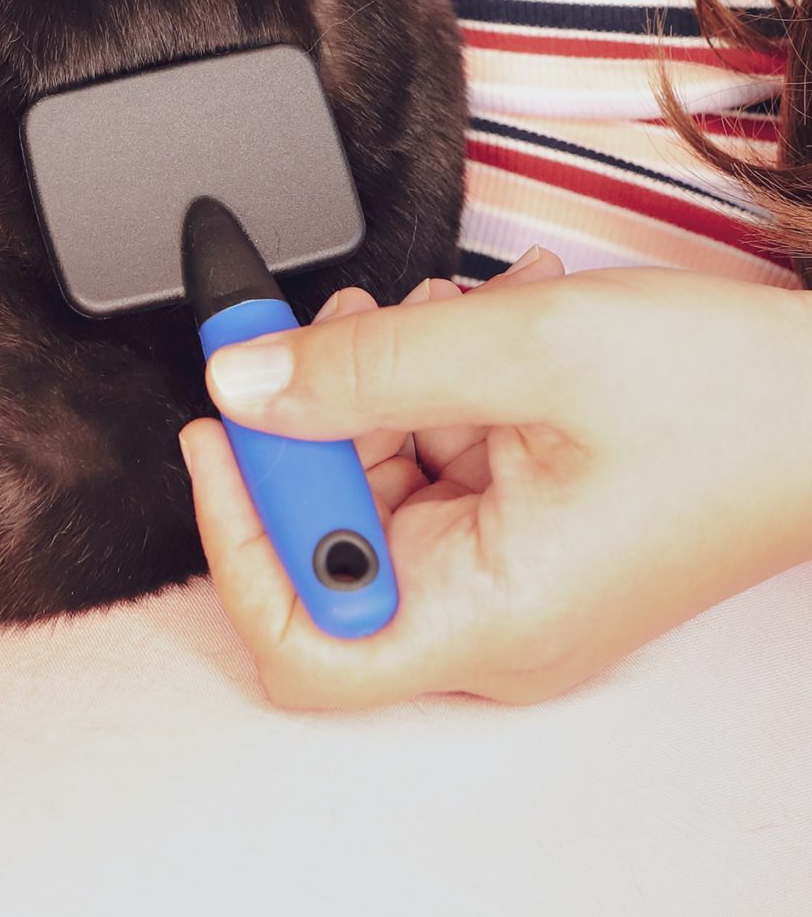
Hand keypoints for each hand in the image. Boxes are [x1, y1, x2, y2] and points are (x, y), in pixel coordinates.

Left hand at [179, 253, 811, 708]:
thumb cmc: (726, 399)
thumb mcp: (523, 351)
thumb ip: (367, 367)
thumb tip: (245, 383)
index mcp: (490, 616)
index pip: (301, 640)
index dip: (235, 536)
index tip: (223, 433)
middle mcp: (495, 613)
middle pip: (334, 538)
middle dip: (323, 420)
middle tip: (343, 327)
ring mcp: (515, 569)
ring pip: (387, 481)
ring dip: (389, 383)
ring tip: (445, 308)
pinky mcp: (534, 523)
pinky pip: (444, 459)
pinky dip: (443, 386)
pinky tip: (485, 322)